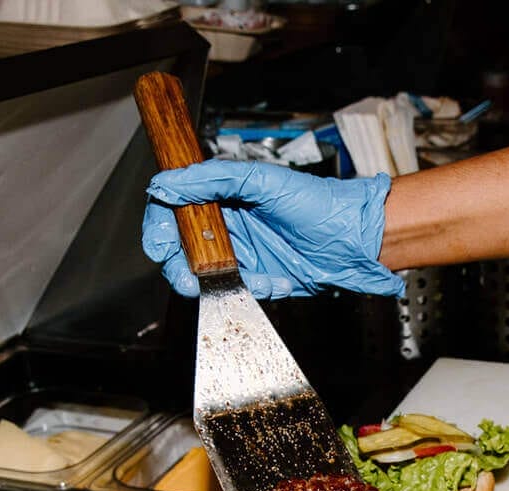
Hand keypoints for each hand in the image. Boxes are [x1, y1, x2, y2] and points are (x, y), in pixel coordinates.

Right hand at [142, 160, 404, 299]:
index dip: (158, 229)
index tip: (158, 245)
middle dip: (180, 269)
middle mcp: (225, 226)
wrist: (351, 240)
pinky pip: (237, 292)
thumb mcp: (261, 181)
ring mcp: (239, 255)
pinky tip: (278, 280)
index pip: (172, 211)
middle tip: (190, 280)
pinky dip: (255, 290)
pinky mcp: (255, 279)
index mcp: (220, 197)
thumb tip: (164, 183)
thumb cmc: (314, 202)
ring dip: (221, 284)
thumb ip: (212, 179)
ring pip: (205, 277)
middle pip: (180, 251)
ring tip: (253, 278)